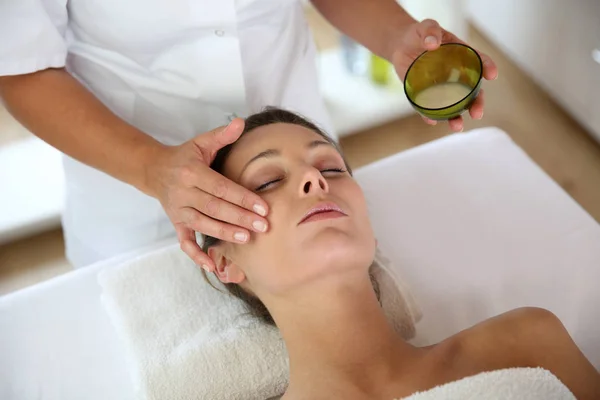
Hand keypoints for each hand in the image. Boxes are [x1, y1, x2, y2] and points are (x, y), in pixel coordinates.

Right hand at [146, 119, 268, 270]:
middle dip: (240, 218)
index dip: (242, 198)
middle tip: (263, 226)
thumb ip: (222, 135)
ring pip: (203, 225)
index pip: (221, 188)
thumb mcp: (201, 142)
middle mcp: (184, 193)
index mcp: (192, 173)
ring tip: (247, 238)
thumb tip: (241, 122)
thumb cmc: (184, 156)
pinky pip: (184, 242)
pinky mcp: (175, 223)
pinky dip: (195, 255)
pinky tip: (210, 266)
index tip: (263, 207)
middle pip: (215, 209)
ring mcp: (178, 211)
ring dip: (225, 234)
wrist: (153, 170)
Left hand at [391, 19, 498, 131]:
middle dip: (476, 103)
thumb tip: (432, 43)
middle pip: (471, 91)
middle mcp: (456, 74)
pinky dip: (431, 116)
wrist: (402, 46)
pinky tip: (432, 121)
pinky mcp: (426, 94)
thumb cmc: (418, 35)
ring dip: (457, 117)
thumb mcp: (425, 27)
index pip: (479, 61)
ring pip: (453, 105)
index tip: (492, 75)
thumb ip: (430, 30)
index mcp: (462, 55)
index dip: (487, 67)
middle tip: (478, 113)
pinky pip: (429, 108)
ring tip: (458, 126)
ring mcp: (441, 86)